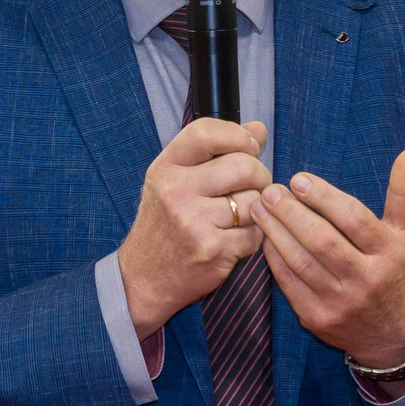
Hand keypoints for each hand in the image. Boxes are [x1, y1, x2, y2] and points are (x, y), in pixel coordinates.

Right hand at [116, 119, 270, 336]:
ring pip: (254, 201)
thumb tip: (258, 129)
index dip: (238, 135)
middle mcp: (176, 191)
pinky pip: (256, 233)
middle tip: (254, 186)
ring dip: (257, 209)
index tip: (249, 147)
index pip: (206, 132)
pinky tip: (237, 237)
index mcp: (166, 168)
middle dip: (260, 175)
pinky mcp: (213, 250)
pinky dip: (254, 236)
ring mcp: (194, 222)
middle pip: (243, 166)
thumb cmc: (164, 223)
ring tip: (242, 215)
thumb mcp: (177, 179)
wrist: (144, 276)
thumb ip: (215, 151)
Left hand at [251, 149, 404, 366]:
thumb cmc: (396, 271)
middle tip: (270, 190)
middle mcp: (366, 280)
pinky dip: (273, 257)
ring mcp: (339, 303)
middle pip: (322, 241)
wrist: (391, 334)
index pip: (354, 220)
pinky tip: (264, 236)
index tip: (298, 179)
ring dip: (275, 231)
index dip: (325, 198)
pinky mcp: (316, 318)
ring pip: (300, 262)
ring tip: (259, 207)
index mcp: (390, 254)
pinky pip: (288, 283)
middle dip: (291, 213)